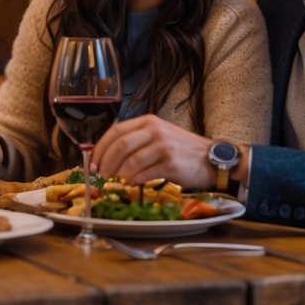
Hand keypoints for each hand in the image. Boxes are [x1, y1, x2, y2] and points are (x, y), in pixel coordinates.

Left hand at [90, 114, 217, 188]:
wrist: (211, 159)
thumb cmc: (182, 150)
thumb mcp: (159, 136)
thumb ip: (137, 141)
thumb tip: (107, 157)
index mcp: (148, 121)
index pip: (115, 131)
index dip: (100, 148)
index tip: (93, 162)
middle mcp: (154, 130)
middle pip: (120, 145)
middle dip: (105, 162)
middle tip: (100, 175)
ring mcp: (163, 145)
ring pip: (130, 160)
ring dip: (118, 173)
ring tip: (115, 181)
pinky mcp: (170, 162)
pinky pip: (144, 172)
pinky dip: (134, 180)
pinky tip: (132, 183)